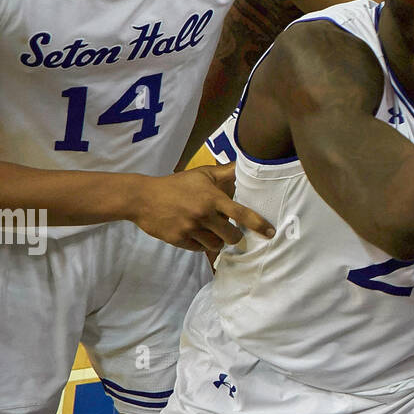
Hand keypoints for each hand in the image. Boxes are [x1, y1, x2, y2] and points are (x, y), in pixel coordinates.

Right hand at [130, 162, 274, 252]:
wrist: (143, 198)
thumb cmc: (177, 184)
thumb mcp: (202, 174)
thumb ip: (226, 173)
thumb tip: (247, 164)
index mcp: (212, 198)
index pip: (241, 214)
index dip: (258, 224)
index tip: (270, 233)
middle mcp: (203, 215)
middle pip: (231, 236)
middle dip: (235, 237)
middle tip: (234, 232)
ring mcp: (190, 229)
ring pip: (215, 245)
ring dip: (219, 241)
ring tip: (215, 232)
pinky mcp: (178, 240)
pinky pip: (199, 249)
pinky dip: (203, 244)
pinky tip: (200, 235)